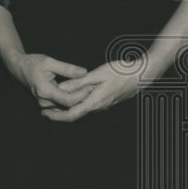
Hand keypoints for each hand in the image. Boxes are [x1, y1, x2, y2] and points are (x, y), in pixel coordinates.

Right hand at [6, 53, 89, 108]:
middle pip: (67, 105)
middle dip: (81, 98)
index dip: (81, 95)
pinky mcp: (45, 103)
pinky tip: (79, 92)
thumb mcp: (50, 62)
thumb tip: (84, 72)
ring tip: (88, 90)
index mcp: (45, 90)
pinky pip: (60, 104)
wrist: (18, 68)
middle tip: (93, 88)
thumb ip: (67, 68)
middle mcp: (44, 100)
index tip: (90, 86)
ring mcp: (44, 103)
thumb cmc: (33, 63)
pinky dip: (70, 99)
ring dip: (76, 99)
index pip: (68, 100)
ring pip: (64, 106)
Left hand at [43, 53, 171, 121]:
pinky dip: (79, 102)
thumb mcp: (98, 74)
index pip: (71, 115)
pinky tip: (75, 95)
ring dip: (69, 107)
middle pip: (76, 114)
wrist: (143, 75)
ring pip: (83, 109)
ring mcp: (104, 104)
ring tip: (56, 101)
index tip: (44, 114)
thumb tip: (61, 89)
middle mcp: (99, 106)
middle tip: (45, 110)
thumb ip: (79, 82)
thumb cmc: (121, 72)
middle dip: (59, 113)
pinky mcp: (108, 99)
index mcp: (95, 101)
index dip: (56, 116)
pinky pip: (90, 104)